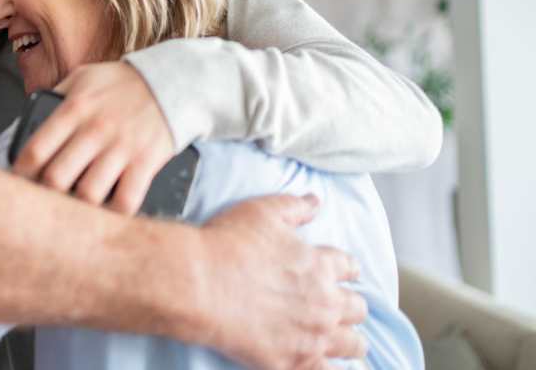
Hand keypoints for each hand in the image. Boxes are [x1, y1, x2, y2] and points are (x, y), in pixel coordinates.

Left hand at [13, 62, 173, 214]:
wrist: (173, 80)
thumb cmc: (121, 82)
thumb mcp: (83, 77)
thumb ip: (57, 96)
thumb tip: (30, 121)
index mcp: (74, 109)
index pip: (36, 149)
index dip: (21, 173)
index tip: (18, 183)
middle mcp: (94, 130)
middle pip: (57, 178)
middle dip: (45, 194)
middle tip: (43, 201)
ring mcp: (122, 148)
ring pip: (88, 194)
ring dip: (76, 208)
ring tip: (70, 211)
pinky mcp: (146, 162)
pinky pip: (125, 201)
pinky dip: (112, 214)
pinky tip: (104, 216)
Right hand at [195, 195, 367, 368]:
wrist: (200, 283)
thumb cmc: (228, 245)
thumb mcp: (263, 212)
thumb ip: (294, 206)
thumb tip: (315, 202)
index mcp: (321, 265)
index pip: (349, 267)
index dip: (345, 269)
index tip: (339, 273)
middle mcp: (326, 302)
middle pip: (357, 308)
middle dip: (349, 306)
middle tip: (337, 307)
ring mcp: (312, 335)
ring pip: (352, 344)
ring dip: (350, 340)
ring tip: (343, 341)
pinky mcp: (293, 361)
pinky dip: (328, 367)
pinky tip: (324, 364)